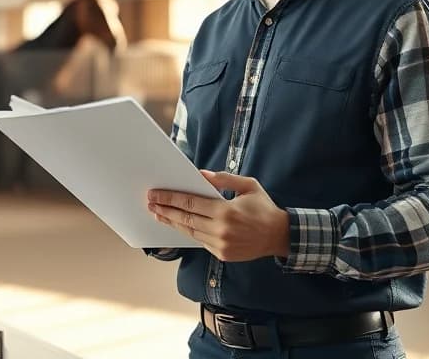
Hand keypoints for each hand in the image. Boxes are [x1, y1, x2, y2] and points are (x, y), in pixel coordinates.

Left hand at [147, 170, 288, 261]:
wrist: (278, 236)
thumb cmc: (264, 208)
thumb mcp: (248, 186)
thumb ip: (224, 179)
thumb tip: (201, 174)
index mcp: (226, 211)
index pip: (190, 203)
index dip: (170, 198)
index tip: (155, 194)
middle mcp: (221, 230)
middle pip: (185, 219)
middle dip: (165, 210)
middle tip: (150, 203)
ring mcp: (220, 245)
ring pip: (189, 232)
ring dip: (171, 222)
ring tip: (158, 214)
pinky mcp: (221, 254)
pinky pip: (200, 241)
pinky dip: (188, 232)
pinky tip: (177, 224)